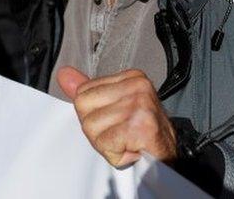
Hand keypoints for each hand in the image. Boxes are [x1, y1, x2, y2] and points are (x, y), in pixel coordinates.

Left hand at [57, 67, 176, 167]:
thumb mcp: (114, 108)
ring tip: (128, 143)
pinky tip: (132, 150)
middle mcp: (137, 86)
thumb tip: (64, 74)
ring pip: (91, 128)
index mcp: (131, 77)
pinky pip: (105, 143)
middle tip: (121, 135)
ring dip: (107, 144)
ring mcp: (140, 104)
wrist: (169, 159)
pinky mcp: (140, 126)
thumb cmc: (142, 136)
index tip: (116, 124)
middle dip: (97, 130)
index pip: (83, 93)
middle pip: (83, 108)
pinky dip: (115, 155)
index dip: (93, 116)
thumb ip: (90, 91)